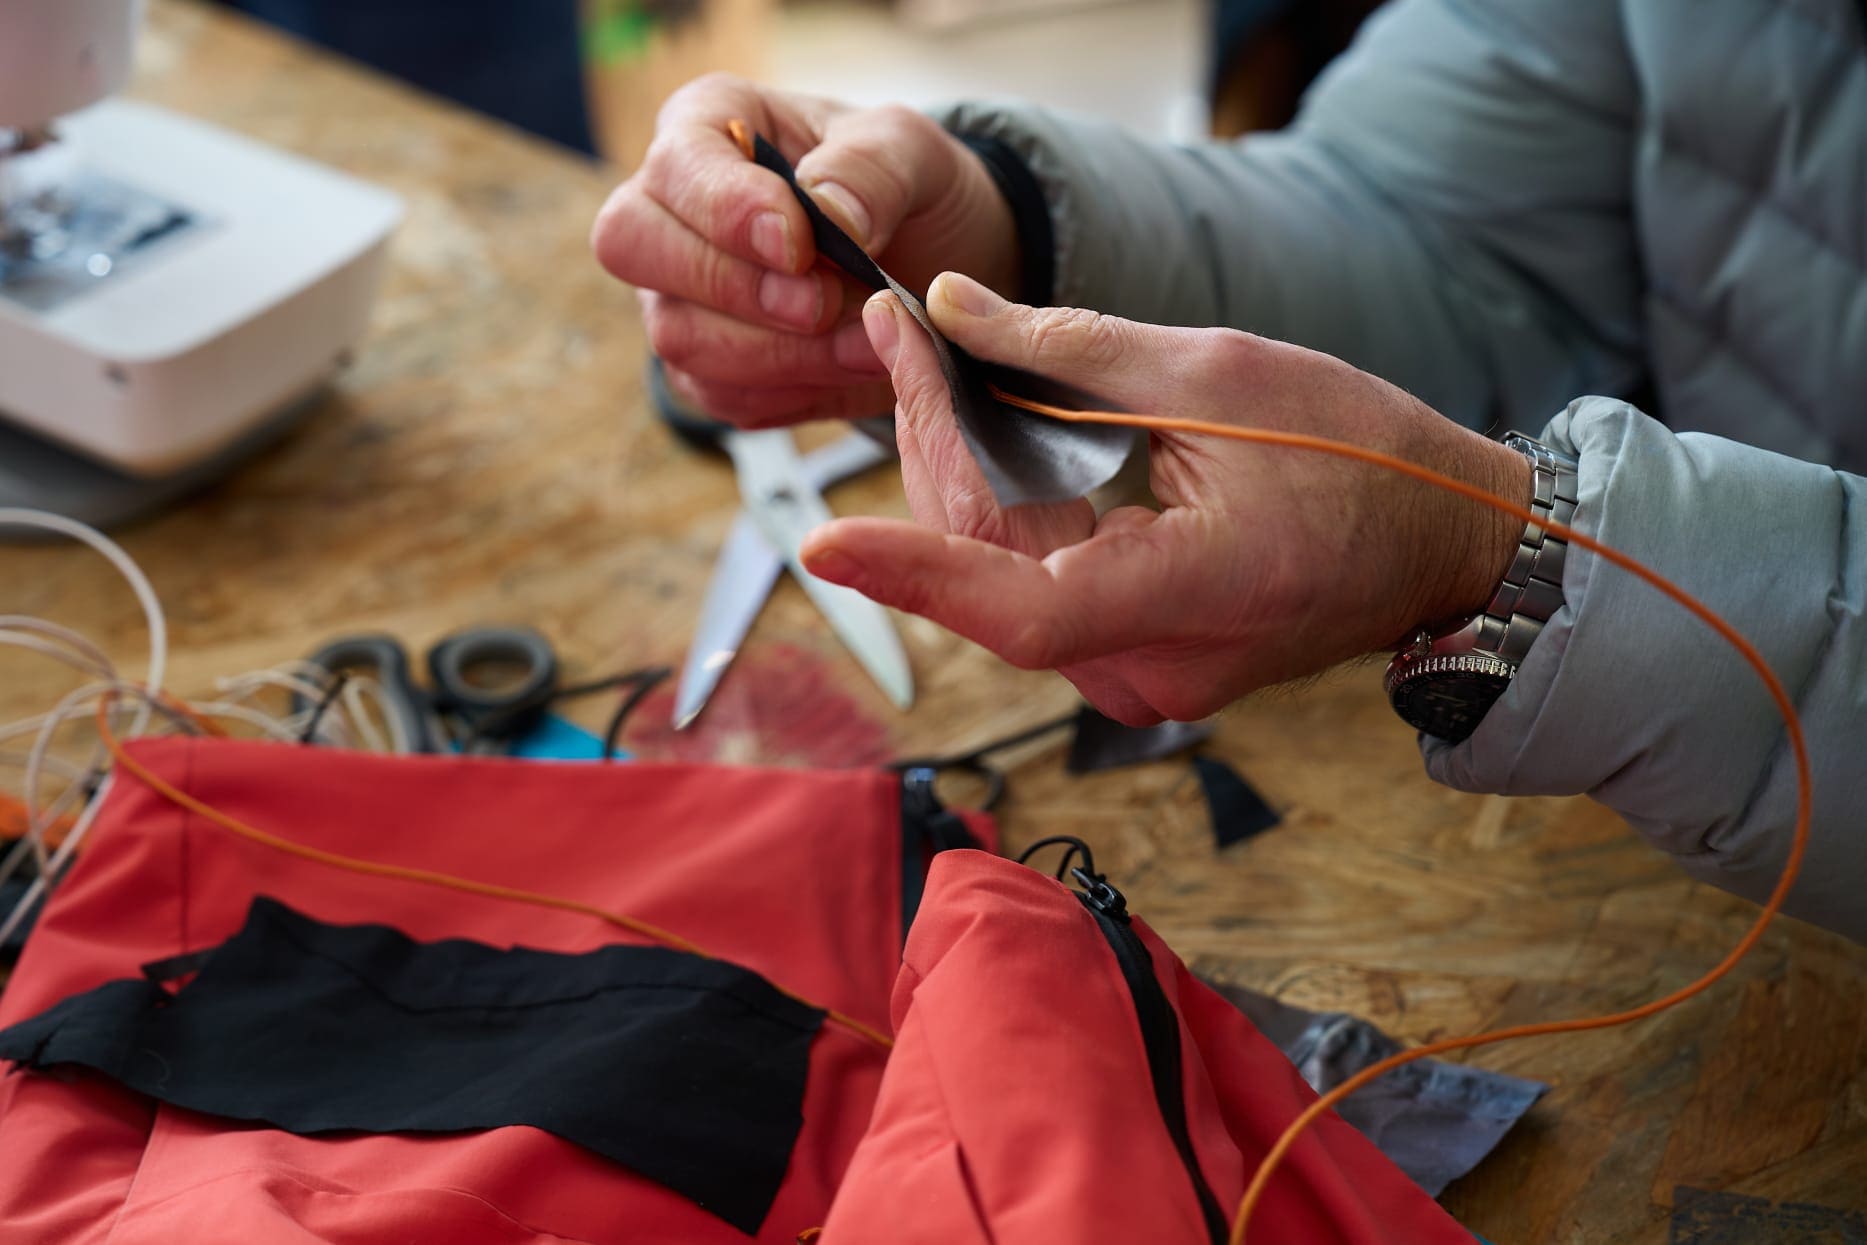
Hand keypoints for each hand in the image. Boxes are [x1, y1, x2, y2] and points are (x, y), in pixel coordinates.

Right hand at [591, 75, 1018, 427]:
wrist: (928, 263)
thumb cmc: (902, 186)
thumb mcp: (911, 150)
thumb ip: (871, 169)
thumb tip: (828, 215)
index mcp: (706, 125)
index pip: (673, 165)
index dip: (724, 210)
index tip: (797, 245)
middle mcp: (668, 209)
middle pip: (631, 247)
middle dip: (735, 287)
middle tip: (823, 304)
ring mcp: (676, 294)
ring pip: (679, 336)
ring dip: (782, 354)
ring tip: (870, 342)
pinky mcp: (705, 368)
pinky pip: (722, 395)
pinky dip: (794, 392)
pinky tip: (852, 367)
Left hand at [799, 274, 1530, 723]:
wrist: (1440, 541)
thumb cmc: (1360, 456)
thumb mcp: (1216, 372)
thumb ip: (1067, 351)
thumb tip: (950, 311)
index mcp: (1192, 596)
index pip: (1022, 610)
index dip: (918, 576)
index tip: (826, 545)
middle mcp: (1151, 666)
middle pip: (991, 574)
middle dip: (929, 455)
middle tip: (896, 344)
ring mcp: (1141, 676)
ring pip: (1003, 580)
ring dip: (959, 477)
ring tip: (924, 367)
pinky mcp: (1136, 660)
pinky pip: (1038, 586)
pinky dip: (1004, 511)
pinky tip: (977, 432)